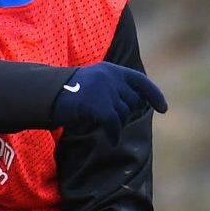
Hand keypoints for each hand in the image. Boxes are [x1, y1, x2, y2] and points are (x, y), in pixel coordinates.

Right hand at [51, 62, 166, 144]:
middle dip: (124, 113)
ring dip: (116, 124)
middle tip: (107, 117)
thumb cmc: (69, 94)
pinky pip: (114, 125)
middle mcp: (110, 76)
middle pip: (132, 102)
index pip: (140, 81)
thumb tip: (135, 103)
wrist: (46, 95)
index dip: (154, 95)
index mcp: (110, 69)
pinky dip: (113, 134)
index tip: (163, 109)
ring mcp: (104, 89)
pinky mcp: (98, 104)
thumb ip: (114, 87)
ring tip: (101, 124)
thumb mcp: (94, 83)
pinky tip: (110, 140)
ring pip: (123, 114)